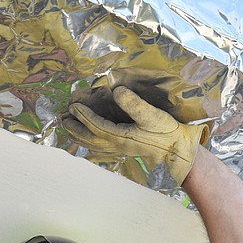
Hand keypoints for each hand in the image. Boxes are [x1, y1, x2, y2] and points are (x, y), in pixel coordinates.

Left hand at [64, 85, 209, 183]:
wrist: (178, 151)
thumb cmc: (166, 133)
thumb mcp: (152, 115)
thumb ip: (134, 103)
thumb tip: (116, 91)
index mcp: (121, 137)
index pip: (96, 126)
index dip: (83, 116)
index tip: (73, 106)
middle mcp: (117, 145)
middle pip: (90, 138)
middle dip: (75, 128)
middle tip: (63, 119)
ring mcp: (121, 149)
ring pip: (94, 145)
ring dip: (79, 136)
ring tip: (69, 128)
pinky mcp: (126, 150)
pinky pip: (101, 148)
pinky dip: (90, 143)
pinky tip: (89, 139)